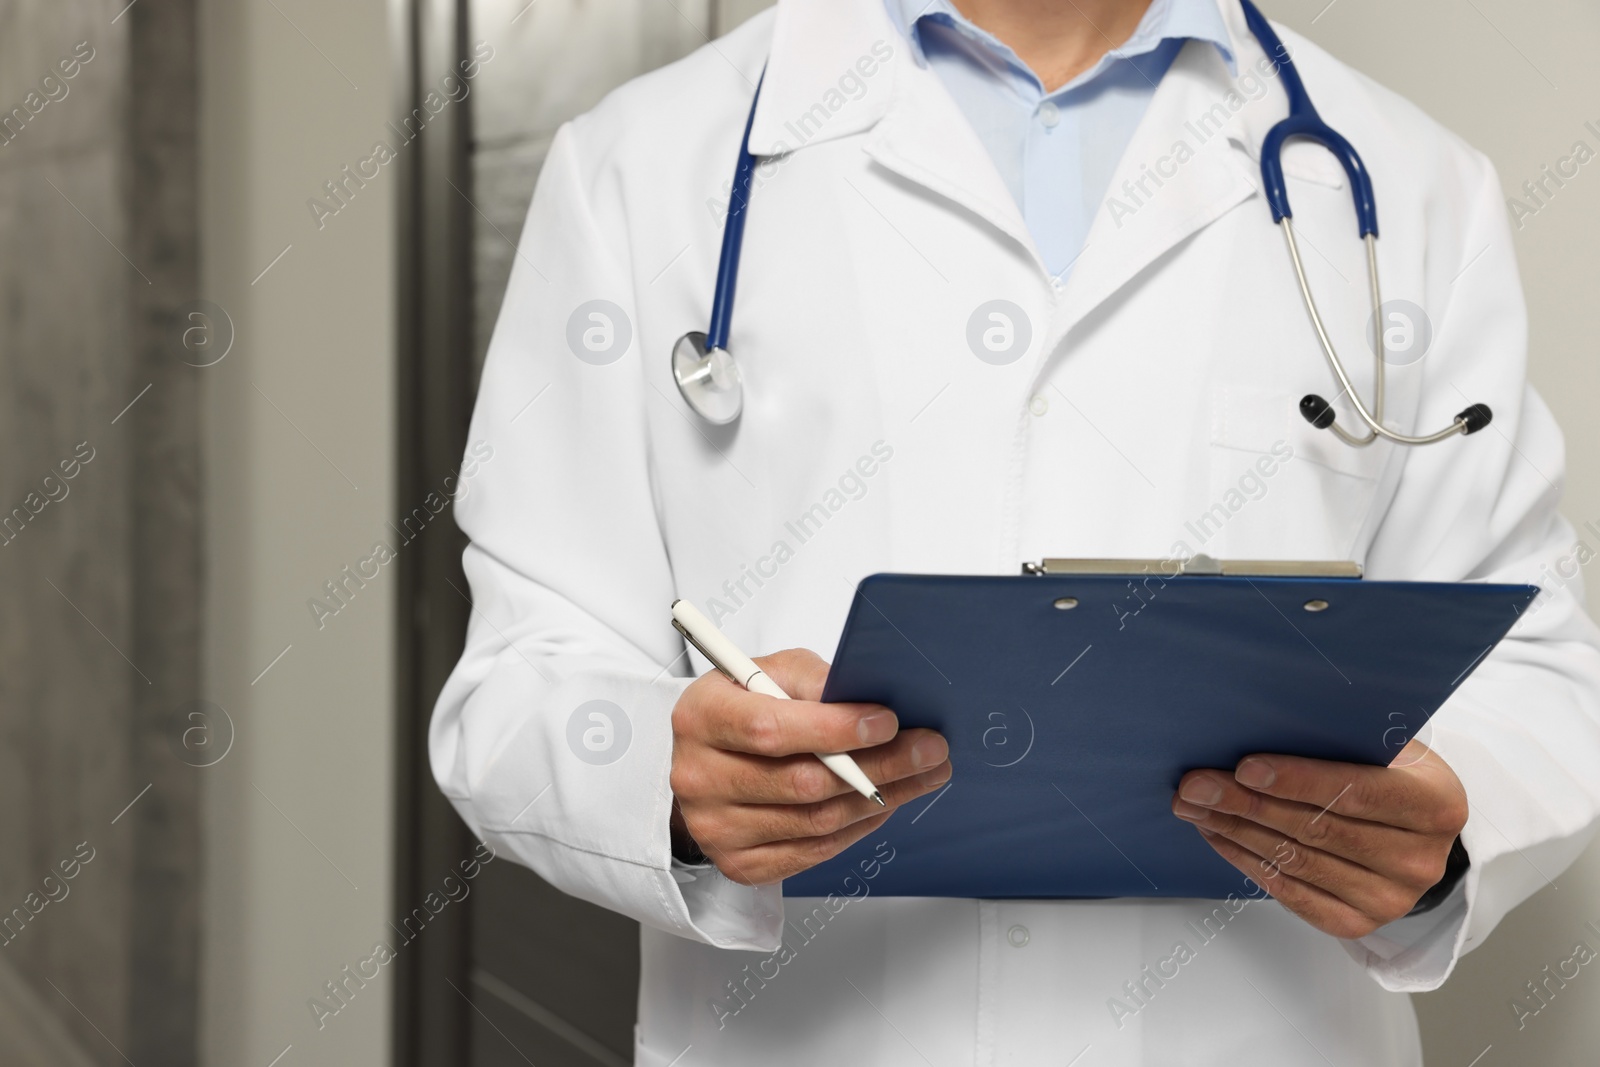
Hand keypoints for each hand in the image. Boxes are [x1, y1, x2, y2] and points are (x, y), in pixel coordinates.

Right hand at [670, 648, 951, 885]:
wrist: (706, 761)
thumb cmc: (743, 707)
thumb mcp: (770, 672)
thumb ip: (813, 681)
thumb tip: (868, 701)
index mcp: (701, 718)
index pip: (771, 730)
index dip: (835, 729)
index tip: (888, 722)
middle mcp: (699, 778)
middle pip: (802, 782)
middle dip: (878, 766)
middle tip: (929, 750)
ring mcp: (716, 828)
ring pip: (815, 822)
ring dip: (880, 799)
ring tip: (922, 775)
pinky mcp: (738, 863)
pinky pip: (813, 851)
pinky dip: (857, 828)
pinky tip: (884, 803)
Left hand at [1172, 739, 1467, 938]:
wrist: (1415, 832)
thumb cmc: (1390, 774)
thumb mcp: (1386, 746)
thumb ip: (1341, 738)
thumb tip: (1262, 721)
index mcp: (1436, 804)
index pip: (1358, 792)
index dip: (1298, 780)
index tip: (1245, 767)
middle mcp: (1419, 860)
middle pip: (1316, 829)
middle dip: (1246, 803)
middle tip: (1196, 784)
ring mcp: (1390, 898)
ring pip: (1297, 861)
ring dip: (1235, 830)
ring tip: (1194, 805)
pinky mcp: (1357, 923)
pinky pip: (1290, 893)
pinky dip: (1246, 861)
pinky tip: (1218, 834)